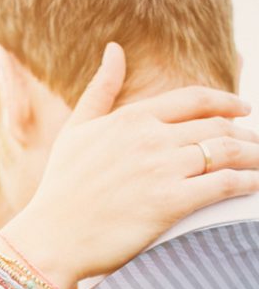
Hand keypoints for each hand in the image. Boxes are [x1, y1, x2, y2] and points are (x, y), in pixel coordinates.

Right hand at [3, 43, 258, 288]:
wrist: (51, 238)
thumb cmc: (60, 188)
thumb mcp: (75, 131)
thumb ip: (100, 91)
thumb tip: (114, 50)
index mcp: (131, 119)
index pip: (195, 99)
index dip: (226, 102)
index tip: (242, 110)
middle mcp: (150, 139)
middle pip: (217, 127)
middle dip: (245, 135)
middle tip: (255, 146)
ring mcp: (162, 170)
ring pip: (227, 152)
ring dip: (252, 156)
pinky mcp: (171, 202)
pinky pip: (224, 184)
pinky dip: (246, 182)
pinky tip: (252, 185)